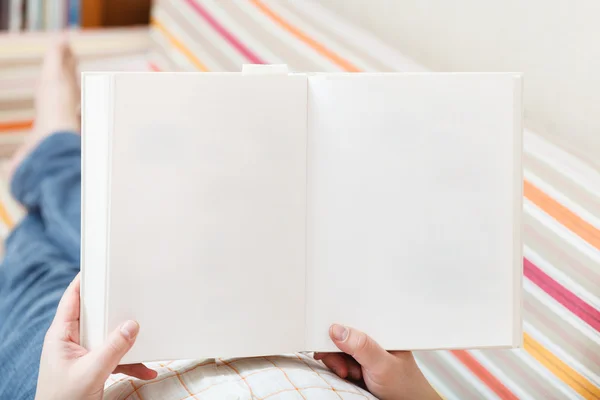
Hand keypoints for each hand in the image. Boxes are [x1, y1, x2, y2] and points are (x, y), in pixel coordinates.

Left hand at [35, 274, 156, 399]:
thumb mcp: (91, 372)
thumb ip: (113, 348)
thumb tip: (132, 325)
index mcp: (62, 335)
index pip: (73, 298)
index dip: (86, 280)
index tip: (102, 265)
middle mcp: (72, 340)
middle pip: (97, 314)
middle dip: (117, 310)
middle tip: (133, 295)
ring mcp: (83, 354)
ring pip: (109, 336)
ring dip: (128, 342)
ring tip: (145, 338)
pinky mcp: (94, 367)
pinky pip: (116, 357)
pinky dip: (131, 362)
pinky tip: (146, 370)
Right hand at [315, 324, 439, 399]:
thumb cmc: (405, 385)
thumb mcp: (382, 364)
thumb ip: (362, 346)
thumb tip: (338, 329)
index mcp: (382, 329)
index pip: (355, 318)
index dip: (339, 325)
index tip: (328, 337)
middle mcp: (373, 337)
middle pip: (343, 333)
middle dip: (337, 350)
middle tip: (342, 365)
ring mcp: (365, 350)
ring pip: (339, 347)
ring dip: (338, 362)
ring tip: (351, 373)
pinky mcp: (358, 362)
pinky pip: (340, 359)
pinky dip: (339, 368)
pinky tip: (349, 375)